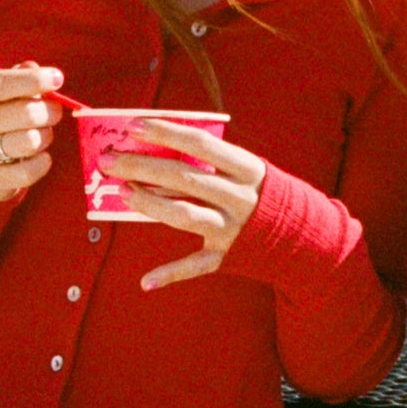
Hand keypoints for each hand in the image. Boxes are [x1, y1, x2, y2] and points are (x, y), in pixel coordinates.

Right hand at [0, 64, 62, 201]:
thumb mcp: (4, 92)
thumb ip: (20, 76)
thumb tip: (33, 68)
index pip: (0, 84)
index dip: (33, 81)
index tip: (58, 79)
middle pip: (24, 113)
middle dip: (49, 111)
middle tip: (55, 112)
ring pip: (29, 141)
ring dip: (46, 136)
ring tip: (44, 134)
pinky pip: (28, 171)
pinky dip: (43, 162)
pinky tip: (41, 156)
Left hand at [102, 119, 269, 288]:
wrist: (297, 233)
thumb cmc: (256, 191)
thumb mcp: (242, 168)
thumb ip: (206, 160)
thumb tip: (153, 149)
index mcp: (246, 168)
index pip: (200, 144)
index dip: (164, 133)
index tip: (131, 126)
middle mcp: (239, 197)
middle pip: (183, 178)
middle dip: (141, 167)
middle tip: (109, 160)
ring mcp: (232, 228)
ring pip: (184, 215)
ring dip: (149, 204)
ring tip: (122, 192)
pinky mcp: (227, 256)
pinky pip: (195, 266)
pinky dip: (170, 274)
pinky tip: (145, 281)